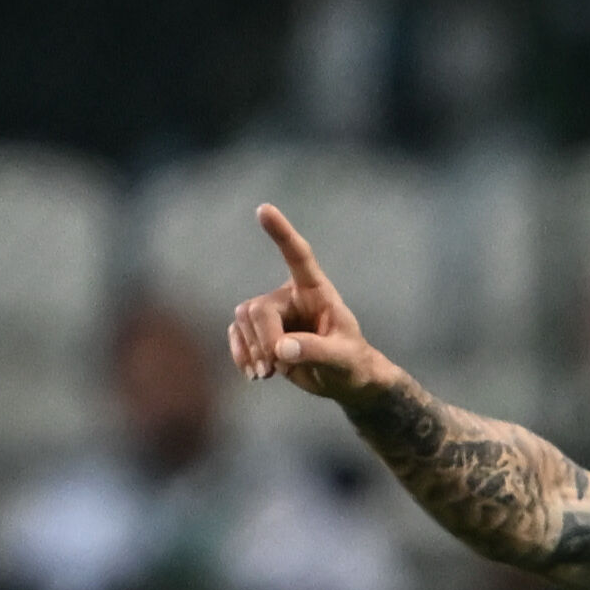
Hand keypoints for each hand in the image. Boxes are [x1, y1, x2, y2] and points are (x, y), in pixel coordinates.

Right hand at [226, 205, 400, 404]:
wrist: (345, 380)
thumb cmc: (352, 364)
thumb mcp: (343, 359)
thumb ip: (316, 352)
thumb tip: (280, 348)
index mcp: (316, 292)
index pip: (298, 257)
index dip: (282, 233)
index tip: (264, 209)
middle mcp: (290, 296)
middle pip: (258, 309)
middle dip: (264, 341)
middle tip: (277, 368)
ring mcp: (273, 313)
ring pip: (243, 320)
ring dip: (252, 350)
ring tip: (269, 374)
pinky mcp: (260, 332)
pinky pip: (236, 334)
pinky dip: (240, 354)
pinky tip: (254, 374)